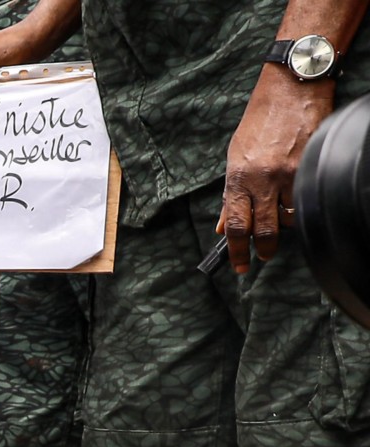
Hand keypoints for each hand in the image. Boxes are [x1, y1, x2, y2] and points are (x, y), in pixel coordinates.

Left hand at [218, 74, 332, 272]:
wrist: (291, 90)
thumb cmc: (261, 121)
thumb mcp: (235, 157)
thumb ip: (231, 194)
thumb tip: (223, 226)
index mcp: (239, 177)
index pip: (235, 225)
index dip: (237, 251)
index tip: (240, 266)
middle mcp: (263, 179)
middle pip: (263, 230)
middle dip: (263, 249)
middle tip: (263, 256)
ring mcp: (289, 174)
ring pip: (289, 218)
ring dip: (285, 226)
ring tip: (281, 223)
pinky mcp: (311, 167)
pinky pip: (305, 199)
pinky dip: (300, 206)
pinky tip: (296, 203)